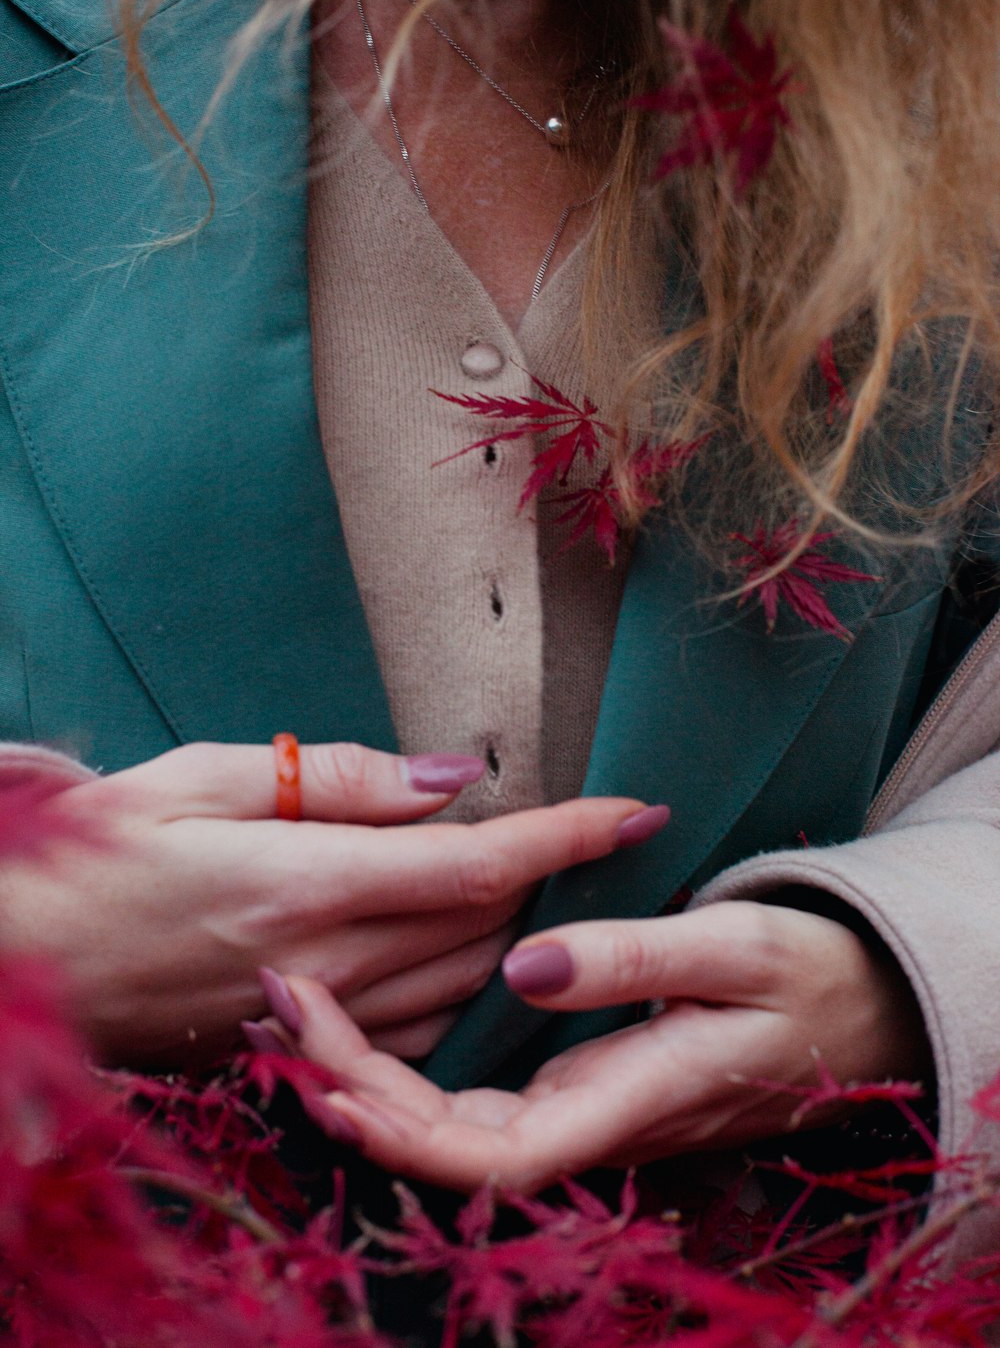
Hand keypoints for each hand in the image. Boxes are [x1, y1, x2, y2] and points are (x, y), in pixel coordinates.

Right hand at [0, 742, 651, 1064]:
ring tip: (565, 884)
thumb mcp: (202, 778)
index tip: (639, 809)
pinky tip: (482, 953)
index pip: (480, 866)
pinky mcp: (301, 1048)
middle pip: (492, 929)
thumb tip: (451, 781)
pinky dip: (470, 989)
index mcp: (305, 884)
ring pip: (468, 986)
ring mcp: (317, 1019)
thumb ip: (339, 782)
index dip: (570, 836)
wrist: (22, 961)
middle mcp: (326, 963)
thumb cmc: (101, 851)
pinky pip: (420, 1031)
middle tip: (607, 833)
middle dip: (563, 880)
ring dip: (528, 934)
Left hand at [281, 901, 932, 1191]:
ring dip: (364, 1074)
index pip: (490, 1154)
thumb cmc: (806, 975)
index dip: (398, 1133)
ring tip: (289, 1012)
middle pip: (445, 1140)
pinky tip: (361, 1018)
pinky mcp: (574, 1073)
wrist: (857, 1004)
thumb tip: (524, 970)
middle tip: (278, 1005)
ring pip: (449, 1116)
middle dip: (350, 1089)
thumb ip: (635, 961)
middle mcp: (587, 1116)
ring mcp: (578, 1099)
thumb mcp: (735, 948)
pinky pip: (472, 1085)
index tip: (322, 1072)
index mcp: (624, 1099)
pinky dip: (406, 1058)